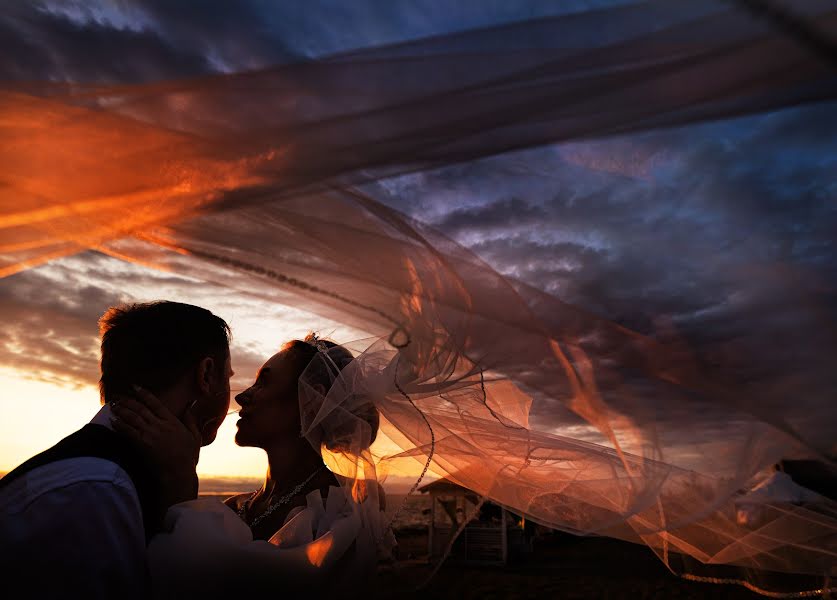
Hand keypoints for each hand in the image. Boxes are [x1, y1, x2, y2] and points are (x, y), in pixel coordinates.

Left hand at [111, 386, 200, 506]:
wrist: (179, 473)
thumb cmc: (188, 458)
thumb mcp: (195, 436)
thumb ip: (190, 420)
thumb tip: (189, 407)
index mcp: (172, 421)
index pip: (155, 403)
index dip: (144, 394)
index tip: (134, 387)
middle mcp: (160, 425)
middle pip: (140, 408)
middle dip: (127, 400)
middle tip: (117, 396)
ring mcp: (150, 434)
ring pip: (132, 418)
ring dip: (121, 410)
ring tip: (112, 405)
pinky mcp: (142, 445)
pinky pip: (128, 431)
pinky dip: (119, 425)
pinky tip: (112, 420)